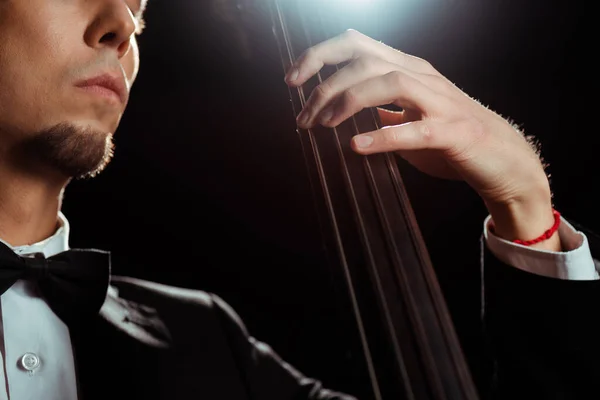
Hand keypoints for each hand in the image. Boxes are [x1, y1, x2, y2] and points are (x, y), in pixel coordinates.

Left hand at [285, 30, 559, 249]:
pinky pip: (416, 130)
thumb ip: (378, 103)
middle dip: (325, 84)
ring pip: (390, 82)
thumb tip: (335, 108)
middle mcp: (423, 76)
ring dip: (348, 101)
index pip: (358, 45)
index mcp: (408, 68)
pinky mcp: (454, 132)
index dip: (320, 55)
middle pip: (366, 60)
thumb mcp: (408, 111)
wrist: (501, 158)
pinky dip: (384, 136)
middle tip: (302, 115)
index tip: (293, 78)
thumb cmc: (449, 136)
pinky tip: (357, 146)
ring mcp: (441, 101)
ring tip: (323, 125)